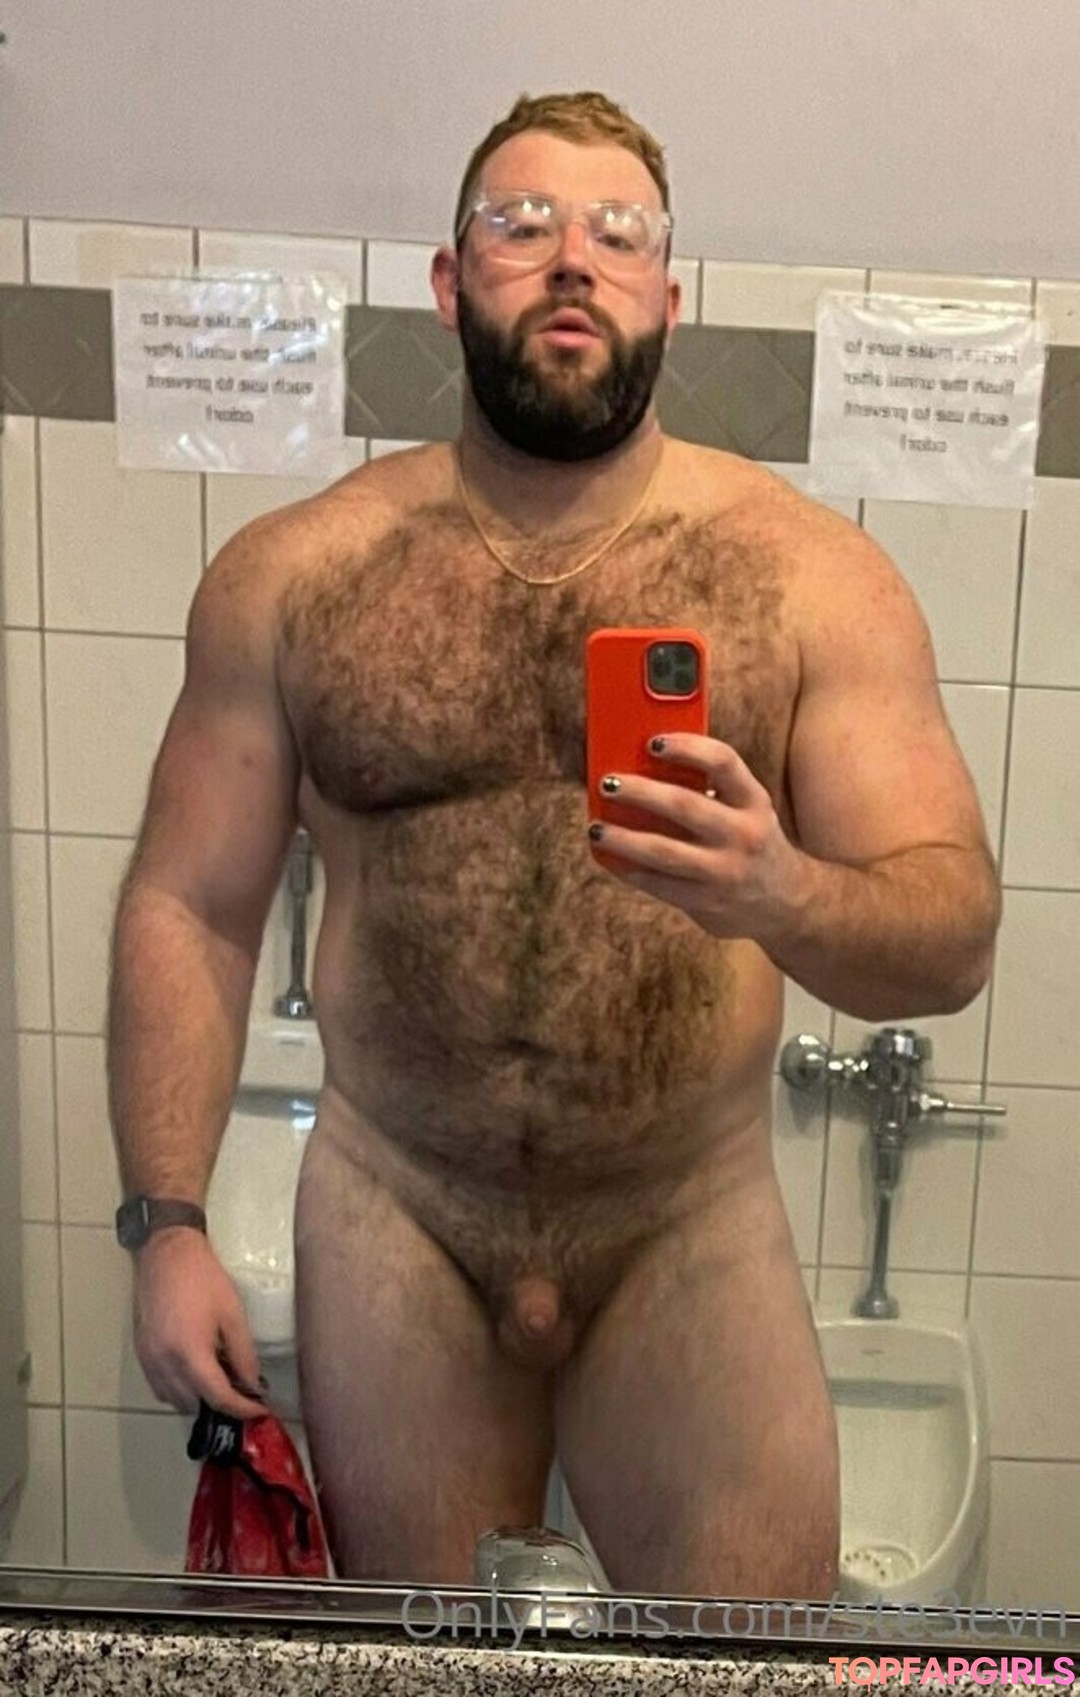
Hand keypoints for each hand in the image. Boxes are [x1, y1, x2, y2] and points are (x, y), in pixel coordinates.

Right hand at [132, 1227, 267, 1420]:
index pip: (218, 1397)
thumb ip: (243, 1354)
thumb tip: (253, 1385)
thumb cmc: (203, 1278)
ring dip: (197, 1399)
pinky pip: (160, 1386)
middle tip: (242, 1393)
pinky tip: (195, 1371)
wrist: (165, 1254)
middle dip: (220, 1405)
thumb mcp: (232, 1314)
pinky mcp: (141, 1354)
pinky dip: (178, 1389)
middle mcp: (164, 1364)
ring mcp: (148, 1360)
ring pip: (173, 1400)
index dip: (242, 1409)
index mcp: (189, 1353)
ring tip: (220, 1382)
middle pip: (194, 1405)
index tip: (259, 1411)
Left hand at [588, 732, 806, 941]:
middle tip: (608, 783)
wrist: (789, 903)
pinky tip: (610, 859)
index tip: (652, 741)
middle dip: (640, 792)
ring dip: (623, 838)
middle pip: (684, 805)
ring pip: (664, 851)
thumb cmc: (752, 843)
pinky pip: (660, 885)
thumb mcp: (747, 810)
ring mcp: (726, 871)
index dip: (686, 747)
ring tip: (597, 828)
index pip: (723, 761)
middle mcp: (744, 834)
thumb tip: (645, 767)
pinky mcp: (708, 902)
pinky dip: (630, 871)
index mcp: (754, 801)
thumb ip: (711, 790)